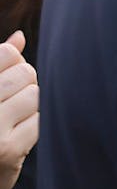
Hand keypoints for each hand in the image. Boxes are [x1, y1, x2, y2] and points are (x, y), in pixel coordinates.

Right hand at [0, 31, 37, 188]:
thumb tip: (19, 37)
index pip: (7, 53)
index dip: (13, 63)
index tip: (4, 80)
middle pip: (25, 72)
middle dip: (24, 83)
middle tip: (10, 102)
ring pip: (35, 94)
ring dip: (30, 104)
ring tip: (13, 118)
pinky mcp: (8, 150)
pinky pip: (41, 118)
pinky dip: (35, 122)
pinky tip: (18, 133)